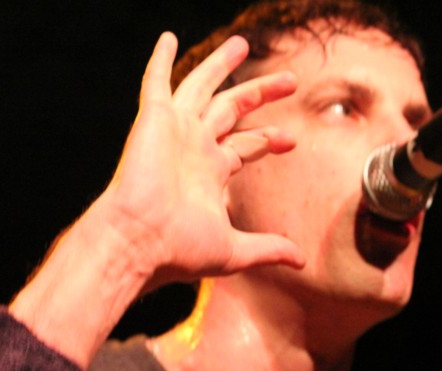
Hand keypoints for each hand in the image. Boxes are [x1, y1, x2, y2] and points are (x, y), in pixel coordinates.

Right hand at [99, 32, 304, 287]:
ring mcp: (173, 131)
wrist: (140, 242)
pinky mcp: (153, 119)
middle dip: (261, 94)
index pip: (244, 146)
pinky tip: (167, 38)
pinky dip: (159, 59)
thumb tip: (301, 262)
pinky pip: (155, 82)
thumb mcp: (234, 250)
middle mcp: (193, 148)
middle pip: (232, 109)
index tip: (293, 140)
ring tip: (242, 44)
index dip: (269, 140)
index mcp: (210, 173)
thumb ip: (268, 249)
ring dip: (221, 65)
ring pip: (201, 87)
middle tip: (290, 80)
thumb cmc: (178, 251)